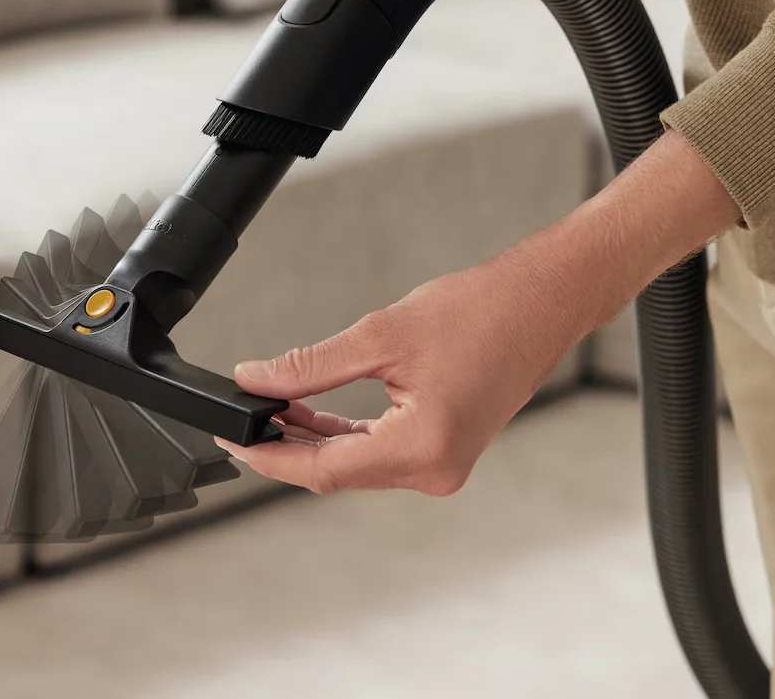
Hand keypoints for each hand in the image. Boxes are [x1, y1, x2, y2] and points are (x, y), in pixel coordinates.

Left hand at [222, 128, 739, 495]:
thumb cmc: (480, 312)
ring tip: (268, 408)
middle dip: (285, 446)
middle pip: (337, 472)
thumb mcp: (381, 335)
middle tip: (239, 419)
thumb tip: (255, 379)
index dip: (269, 455)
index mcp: (421, 450)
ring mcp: (443, 465)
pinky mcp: (446, 449)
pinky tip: (312, 412)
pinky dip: (344, 434)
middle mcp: (434, 471)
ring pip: (357, 464)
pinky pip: (381, 451)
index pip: (323, 469)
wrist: (544, 302)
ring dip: (313, 439)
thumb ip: (311, 366)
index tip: (230, 440)